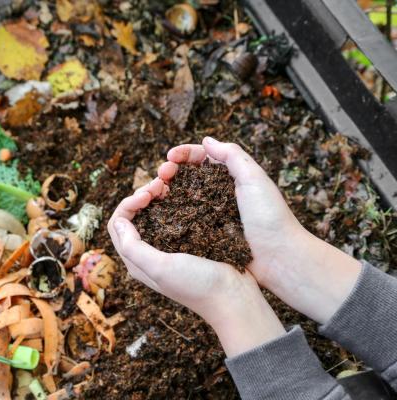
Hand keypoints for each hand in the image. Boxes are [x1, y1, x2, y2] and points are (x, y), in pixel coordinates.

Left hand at [107, 178, 285, 356]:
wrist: (234, 297)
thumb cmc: (198, 285)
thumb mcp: (161, 268)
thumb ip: (134, 248)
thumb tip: (119, 221)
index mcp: (137, 261)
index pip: (118, 224)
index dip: (128, 203)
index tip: (148, 194)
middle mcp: (148, 254)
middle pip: (133, 216)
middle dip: (141, 195)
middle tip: (160, 184)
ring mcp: (168, 247)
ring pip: (152, 214)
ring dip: (156, 197)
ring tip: (169, 185)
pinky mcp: (186, 242)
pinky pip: (172, 216)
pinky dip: (172, 202)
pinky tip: (183, 194)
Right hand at [158, 137, 361, 323]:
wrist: (278, 258)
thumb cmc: (270, 217)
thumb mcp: (254, 179)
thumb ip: (232, 156)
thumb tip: (206, 140)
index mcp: (231, 176)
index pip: (201, 158)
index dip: (183, 154)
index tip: (170, 157)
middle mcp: (218, 193)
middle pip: (187, 176)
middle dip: (170, 170)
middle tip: (161, 174)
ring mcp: (210, 214)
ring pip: (181, 197)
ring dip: (166, 190)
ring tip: (155, 191)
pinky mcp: (205, 234)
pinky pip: (183, 220)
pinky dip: (170, 213)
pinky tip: (160, 211)